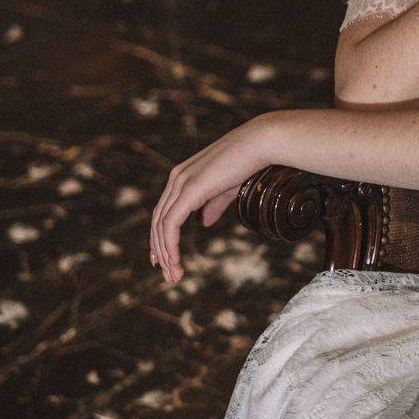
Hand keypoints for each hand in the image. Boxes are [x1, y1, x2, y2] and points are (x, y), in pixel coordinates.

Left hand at [149, 113, 275, 282]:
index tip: (163, 260)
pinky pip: (171, 224)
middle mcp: (176, 179)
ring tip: (174, 275)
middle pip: (158, 221)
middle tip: (169, 276)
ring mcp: (180, 183)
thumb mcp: (227, 188)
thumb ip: (212, 205)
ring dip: (166, 254)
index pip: (164, 212)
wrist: (261, 143)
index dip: (161, 237)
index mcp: (183, 177)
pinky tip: (174, 261)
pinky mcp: (189, 190)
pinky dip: (170, 246)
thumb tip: (202, 223)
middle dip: (161, 251)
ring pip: (161, 226)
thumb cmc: (249, 162)